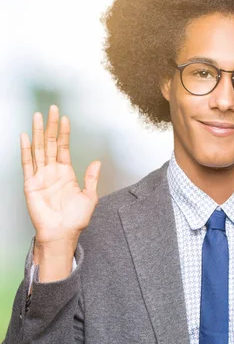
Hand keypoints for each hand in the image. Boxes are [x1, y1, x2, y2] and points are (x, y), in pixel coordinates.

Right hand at [20, 105, 100, 281]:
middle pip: (51, 143)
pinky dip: (26, 150)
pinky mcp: (31, 184)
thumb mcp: (90, 197)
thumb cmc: (75, 219)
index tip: (65, 117)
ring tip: (38, 116)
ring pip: (38, 149)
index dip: (64, 132)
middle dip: (51, 126)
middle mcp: (52, 172)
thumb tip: (96, 162)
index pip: (64, 147)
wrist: (62, 234)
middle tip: (51, 108)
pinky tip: (26, 137)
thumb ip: (91, 178)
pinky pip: (27, 164)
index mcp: (66, 173)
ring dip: (38, 133)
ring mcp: (40, 176)